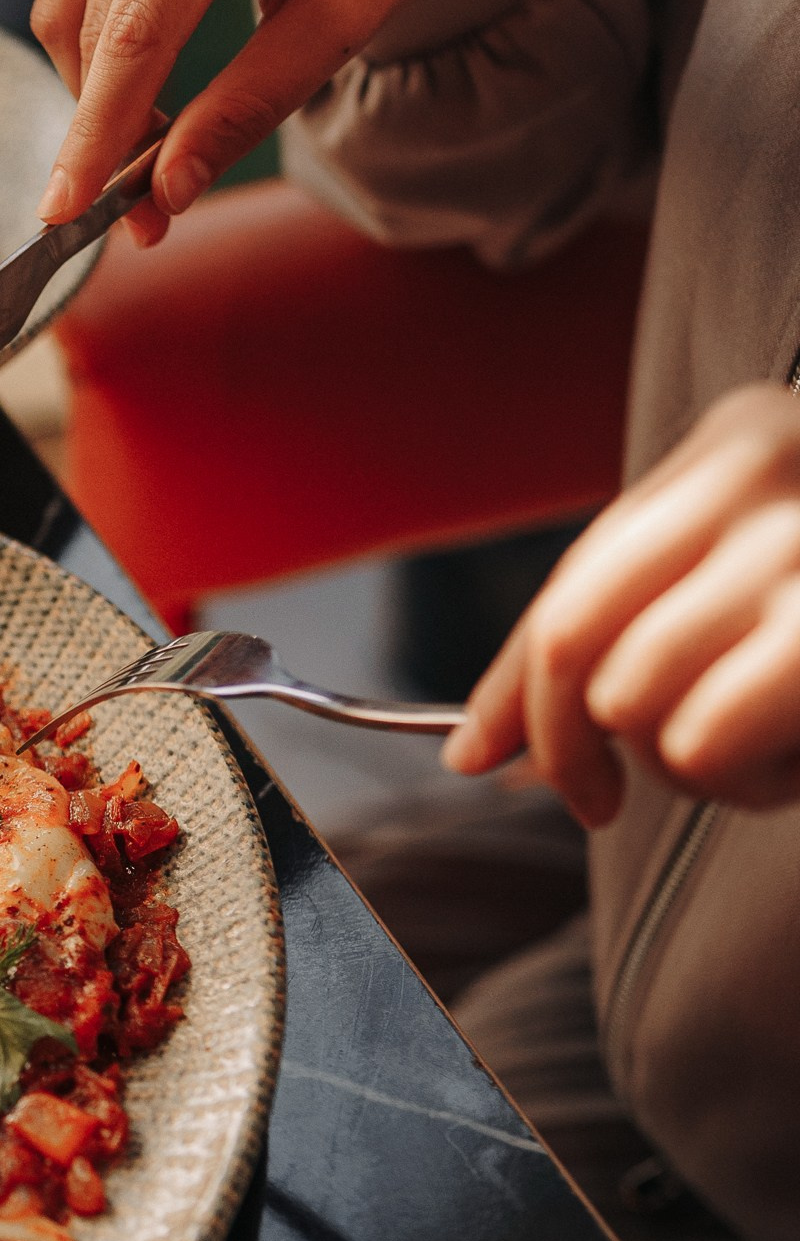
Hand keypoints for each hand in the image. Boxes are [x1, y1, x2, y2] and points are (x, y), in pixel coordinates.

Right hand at [0, 0, 506, 243]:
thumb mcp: (341, 23)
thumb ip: (246, 106)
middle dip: (110, 130)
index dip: (99, 135)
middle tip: (147, 217)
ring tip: (139, 149)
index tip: (69, 219)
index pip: (135, 34)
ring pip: (62, 1)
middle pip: (92, 27)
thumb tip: (161, 191)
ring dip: (89, 83)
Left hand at [443, 386, 799, 822]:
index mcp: (734, 444)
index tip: (478, 757)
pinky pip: (703, 741)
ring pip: (632, 703)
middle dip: (570, 748)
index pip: (572, 585)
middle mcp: (765, 476)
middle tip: (603, 796)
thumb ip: (610, 633)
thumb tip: (474, 751)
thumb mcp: (737, 587)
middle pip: (576, 643)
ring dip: (684, 770)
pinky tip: (794, 762)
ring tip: (758, 755)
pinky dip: (741, 784)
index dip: (510, 692)